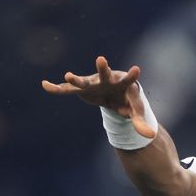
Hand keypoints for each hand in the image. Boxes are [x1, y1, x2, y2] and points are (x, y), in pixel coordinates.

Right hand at [41, 56, 155, 137]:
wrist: (114, 94)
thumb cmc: (127, 100)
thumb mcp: (135, 110)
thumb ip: (140, 122)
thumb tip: (150, 135)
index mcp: (122, 83)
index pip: (128, 80)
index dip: (132, 76)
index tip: (137, 69)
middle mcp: (106, 80)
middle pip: (105, 74)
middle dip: (103, 69)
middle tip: (101, 59)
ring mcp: (92, 83)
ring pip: (83, 82)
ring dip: (76, 80)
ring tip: (68, 76)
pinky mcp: (81, 90)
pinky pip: (67, 90)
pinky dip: (57, 88)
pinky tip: (45, 85)